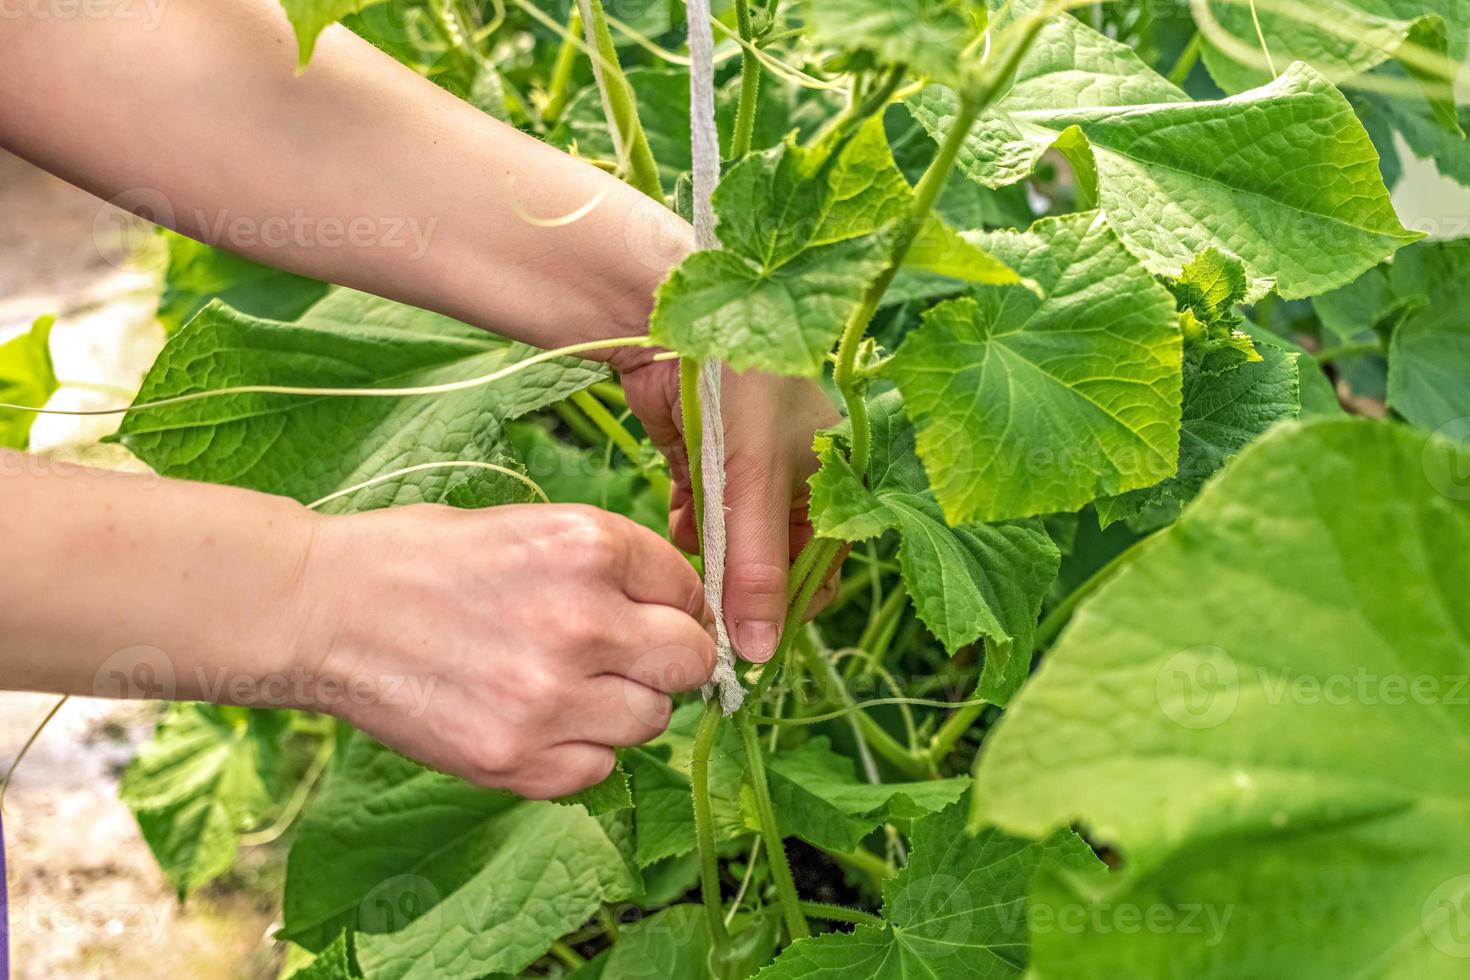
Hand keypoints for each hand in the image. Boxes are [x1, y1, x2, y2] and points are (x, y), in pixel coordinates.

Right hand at [291, 503, 716, 797]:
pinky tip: (536, 720)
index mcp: (590, 546)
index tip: (652, 614)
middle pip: (690, 662)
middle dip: (669, 659)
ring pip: (650, 720)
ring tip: (567, 685)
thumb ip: (607, 567)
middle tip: (629, 657)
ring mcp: (552, 698)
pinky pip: (597, 768)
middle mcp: (584, 622)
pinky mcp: (516, 759)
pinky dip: (579, 751)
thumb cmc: (420, 559)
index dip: (673, 604)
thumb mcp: (528, 527)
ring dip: (623, 706)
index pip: (688, 590)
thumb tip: (673, 607)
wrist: (320, 608)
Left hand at [620, 360, 843, 663]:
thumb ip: (756, 573)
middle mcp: (798, 480)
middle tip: (709, 610)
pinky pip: (704, 516)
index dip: (788, 607)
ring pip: (733, 543)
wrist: (671, 322)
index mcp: (835, 482)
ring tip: (694, 554)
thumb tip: (761, 654)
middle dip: (741, 584)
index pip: (822, 569)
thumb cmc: (738, 391)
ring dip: (711, 556)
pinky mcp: (707, 462)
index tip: (748, 638)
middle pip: (773, 561)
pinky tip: (680, 521)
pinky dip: (692, 526)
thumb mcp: (754, 487)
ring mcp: (750, 472)